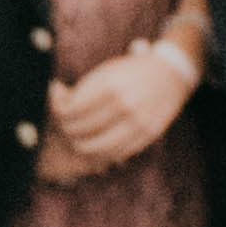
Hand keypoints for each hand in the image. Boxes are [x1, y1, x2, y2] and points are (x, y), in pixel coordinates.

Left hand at [38, 35, 192, 176]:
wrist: (169, 74)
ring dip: (81, 147)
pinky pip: (118, 154)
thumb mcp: (104, 72)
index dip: (58, 114)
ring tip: (76, 140)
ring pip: (97, 149)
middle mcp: (124, 106)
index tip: (56, 111)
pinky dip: (102, 155)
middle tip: (63, 128)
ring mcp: (138, 123)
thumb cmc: (130, 72)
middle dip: (66, 132)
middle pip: (81, 132)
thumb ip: (81, 90)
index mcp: (109, 86)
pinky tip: (94, 148)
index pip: (71, 111)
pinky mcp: (148, 135)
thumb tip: (58, 105)